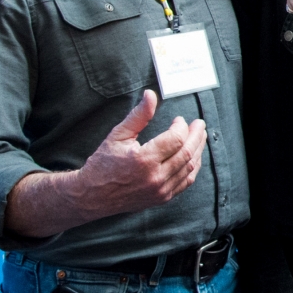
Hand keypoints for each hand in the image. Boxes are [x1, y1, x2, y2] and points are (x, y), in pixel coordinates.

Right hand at [74, 90, 205, 215]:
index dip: (181, 126)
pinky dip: (193, 167)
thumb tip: (151, 95)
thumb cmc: (103, 164)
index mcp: (143, 160)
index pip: (176, 139)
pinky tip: (194, 156)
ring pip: (190, 167)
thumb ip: (138, 115)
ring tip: (200, 136)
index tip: (178, 120)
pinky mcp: (162, 198)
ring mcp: (160, 190)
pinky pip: (186, 182)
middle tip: (200, 124)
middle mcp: (155, 177)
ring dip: (198, 150)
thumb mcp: (118, 135)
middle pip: (187, 152)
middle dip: (197, 135)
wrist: (92, 196)